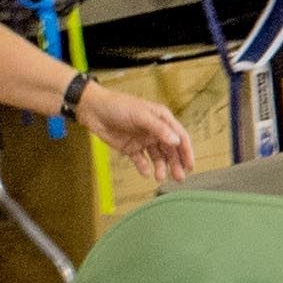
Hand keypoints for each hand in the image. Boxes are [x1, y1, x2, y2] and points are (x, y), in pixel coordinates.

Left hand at [77, 86, 198, 185]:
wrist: (93, 109)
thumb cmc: (118, 105)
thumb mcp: (141, 115)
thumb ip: (159, 129)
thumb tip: (176, 141)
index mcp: (162, 119)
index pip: (179, 136)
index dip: (186, 151)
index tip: (190, 165)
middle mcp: (155, 130)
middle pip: (170, 150)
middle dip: (175, 164)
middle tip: (179, 177)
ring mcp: (143, 140)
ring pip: (157, 157)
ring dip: (161, 167)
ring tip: (159, 177)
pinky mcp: (131, 148)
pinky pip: (141, 160)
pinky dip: (144, 167)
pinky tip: (145, 173)